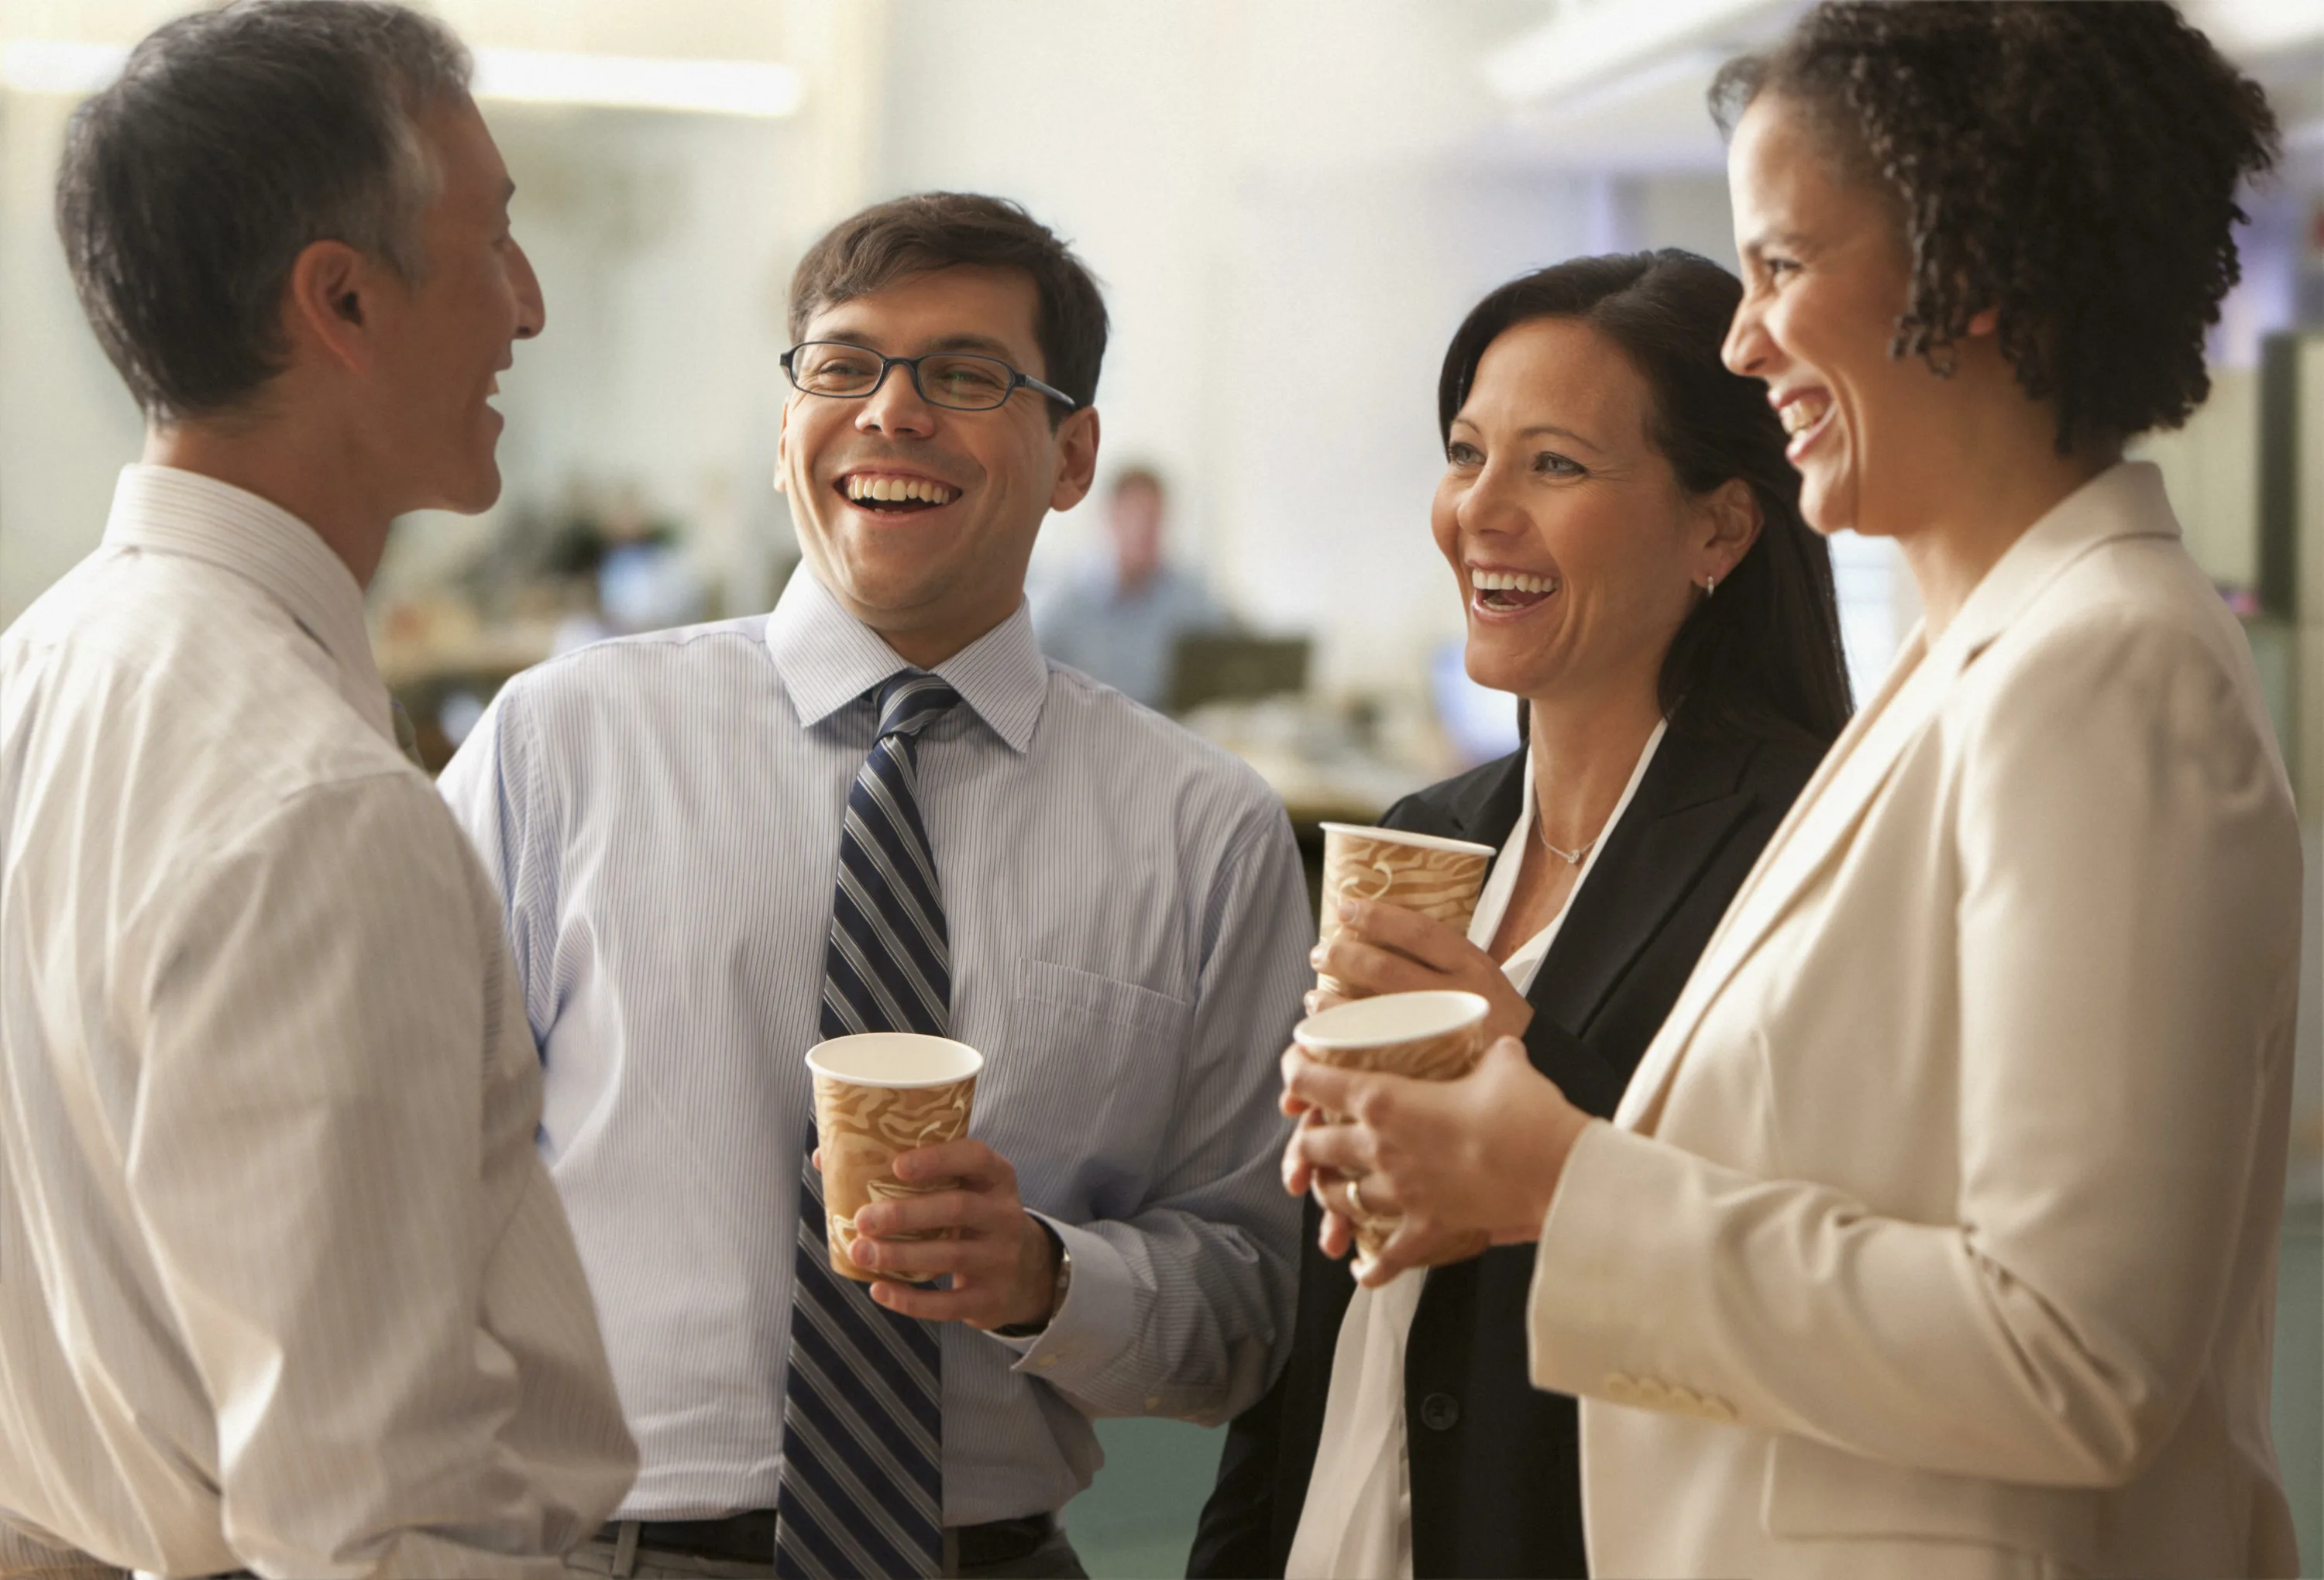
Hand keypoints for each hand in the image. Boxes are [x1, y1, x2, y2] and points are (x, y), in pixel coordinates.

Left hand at [844, 1139, 1059, 1329]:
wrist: (1024, 1272)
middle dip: (905, 1214)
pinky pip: (949, 1303)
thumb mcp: (961, 1187)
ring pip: (949, 1256)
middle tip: (862, 1218)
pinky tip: (879, 1290)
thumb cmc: (970, 1216)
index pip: (974, 1158)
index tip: (897, 1165)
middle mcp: (1004, 1214)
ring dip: (900, 1256)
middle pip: (957, 1208)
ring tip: (860, 1253)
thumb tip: (825, 1158)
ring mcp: (1001, 1258)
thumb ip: (908, 1170)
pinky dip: (911, 1300)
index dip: (938, 1159)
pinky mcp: (990, 1298)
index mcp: (996, 1177)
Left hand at [1280, 1036, 1594, 1285]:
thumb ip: (1490, 1054)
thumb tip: (1500, 1046)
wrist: (1557, 1171)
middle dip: (1306, 1140)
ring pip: (1338, 1197)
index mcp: (1386, 1099)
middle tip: (1312, 1134)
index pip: (1315, 1081)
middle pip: (1315, 1145)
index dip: (1295, 1070)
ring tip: (1330, 1188)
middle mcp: (1380, 1147)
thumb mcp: (1504, 1065)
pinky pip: (1387, 1256)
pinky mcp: (1426, 1227)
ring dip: (1328, 1193)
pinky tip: (1359, 1268)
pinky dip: (1370, 1266)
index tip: (1295, 1065)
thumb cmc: (1526, 1113)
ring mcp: (1400, 1192)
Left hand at [1307, 898, 1533, 1043]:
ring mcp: (1445, 1036)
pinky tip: (1329, 1039)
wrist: (1535, 1059)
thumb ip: (1437, 958)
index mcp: (1472, 965)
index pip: (1420, 932)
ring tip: (1313, 999)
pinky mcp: (1435, 1070)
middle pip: (1388, 971)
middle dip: (1345, 958)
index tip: (1344, 908)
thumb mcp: (1479, 973)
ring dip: (1335, 1005)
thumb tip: (1372, 933)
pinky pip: (1382, 1054)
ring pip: (1377, 1015)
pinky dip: (1348, 1045)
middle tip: (1319, 953)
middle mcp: (1459, 997)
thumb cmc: (1491, 1012)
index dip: (1378, 916)